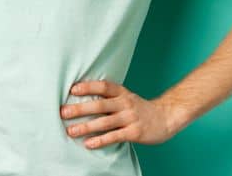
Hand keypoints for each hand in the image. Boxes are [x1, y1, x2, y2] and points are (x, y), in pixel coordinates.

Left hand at [59, 80, 185, 149]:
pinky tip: (88, 144)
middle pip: (100, 104)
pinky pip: (114, 136)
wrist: (167, 117)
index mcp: (122, 93)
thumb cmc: (140, 108)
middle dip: (80, 108)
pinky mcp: (134, 132)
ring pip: (105, 122)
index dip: (88, 86)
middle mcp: (125, 103)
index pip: (103, 86)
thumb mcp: (126, 97)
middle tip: (63, 112)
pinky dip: (101, 140)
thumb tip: (82, 98)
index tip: (73, 89)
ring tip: (71, 131)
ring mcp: (130, 118)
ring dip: (86, 127)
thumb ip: (108, 97)